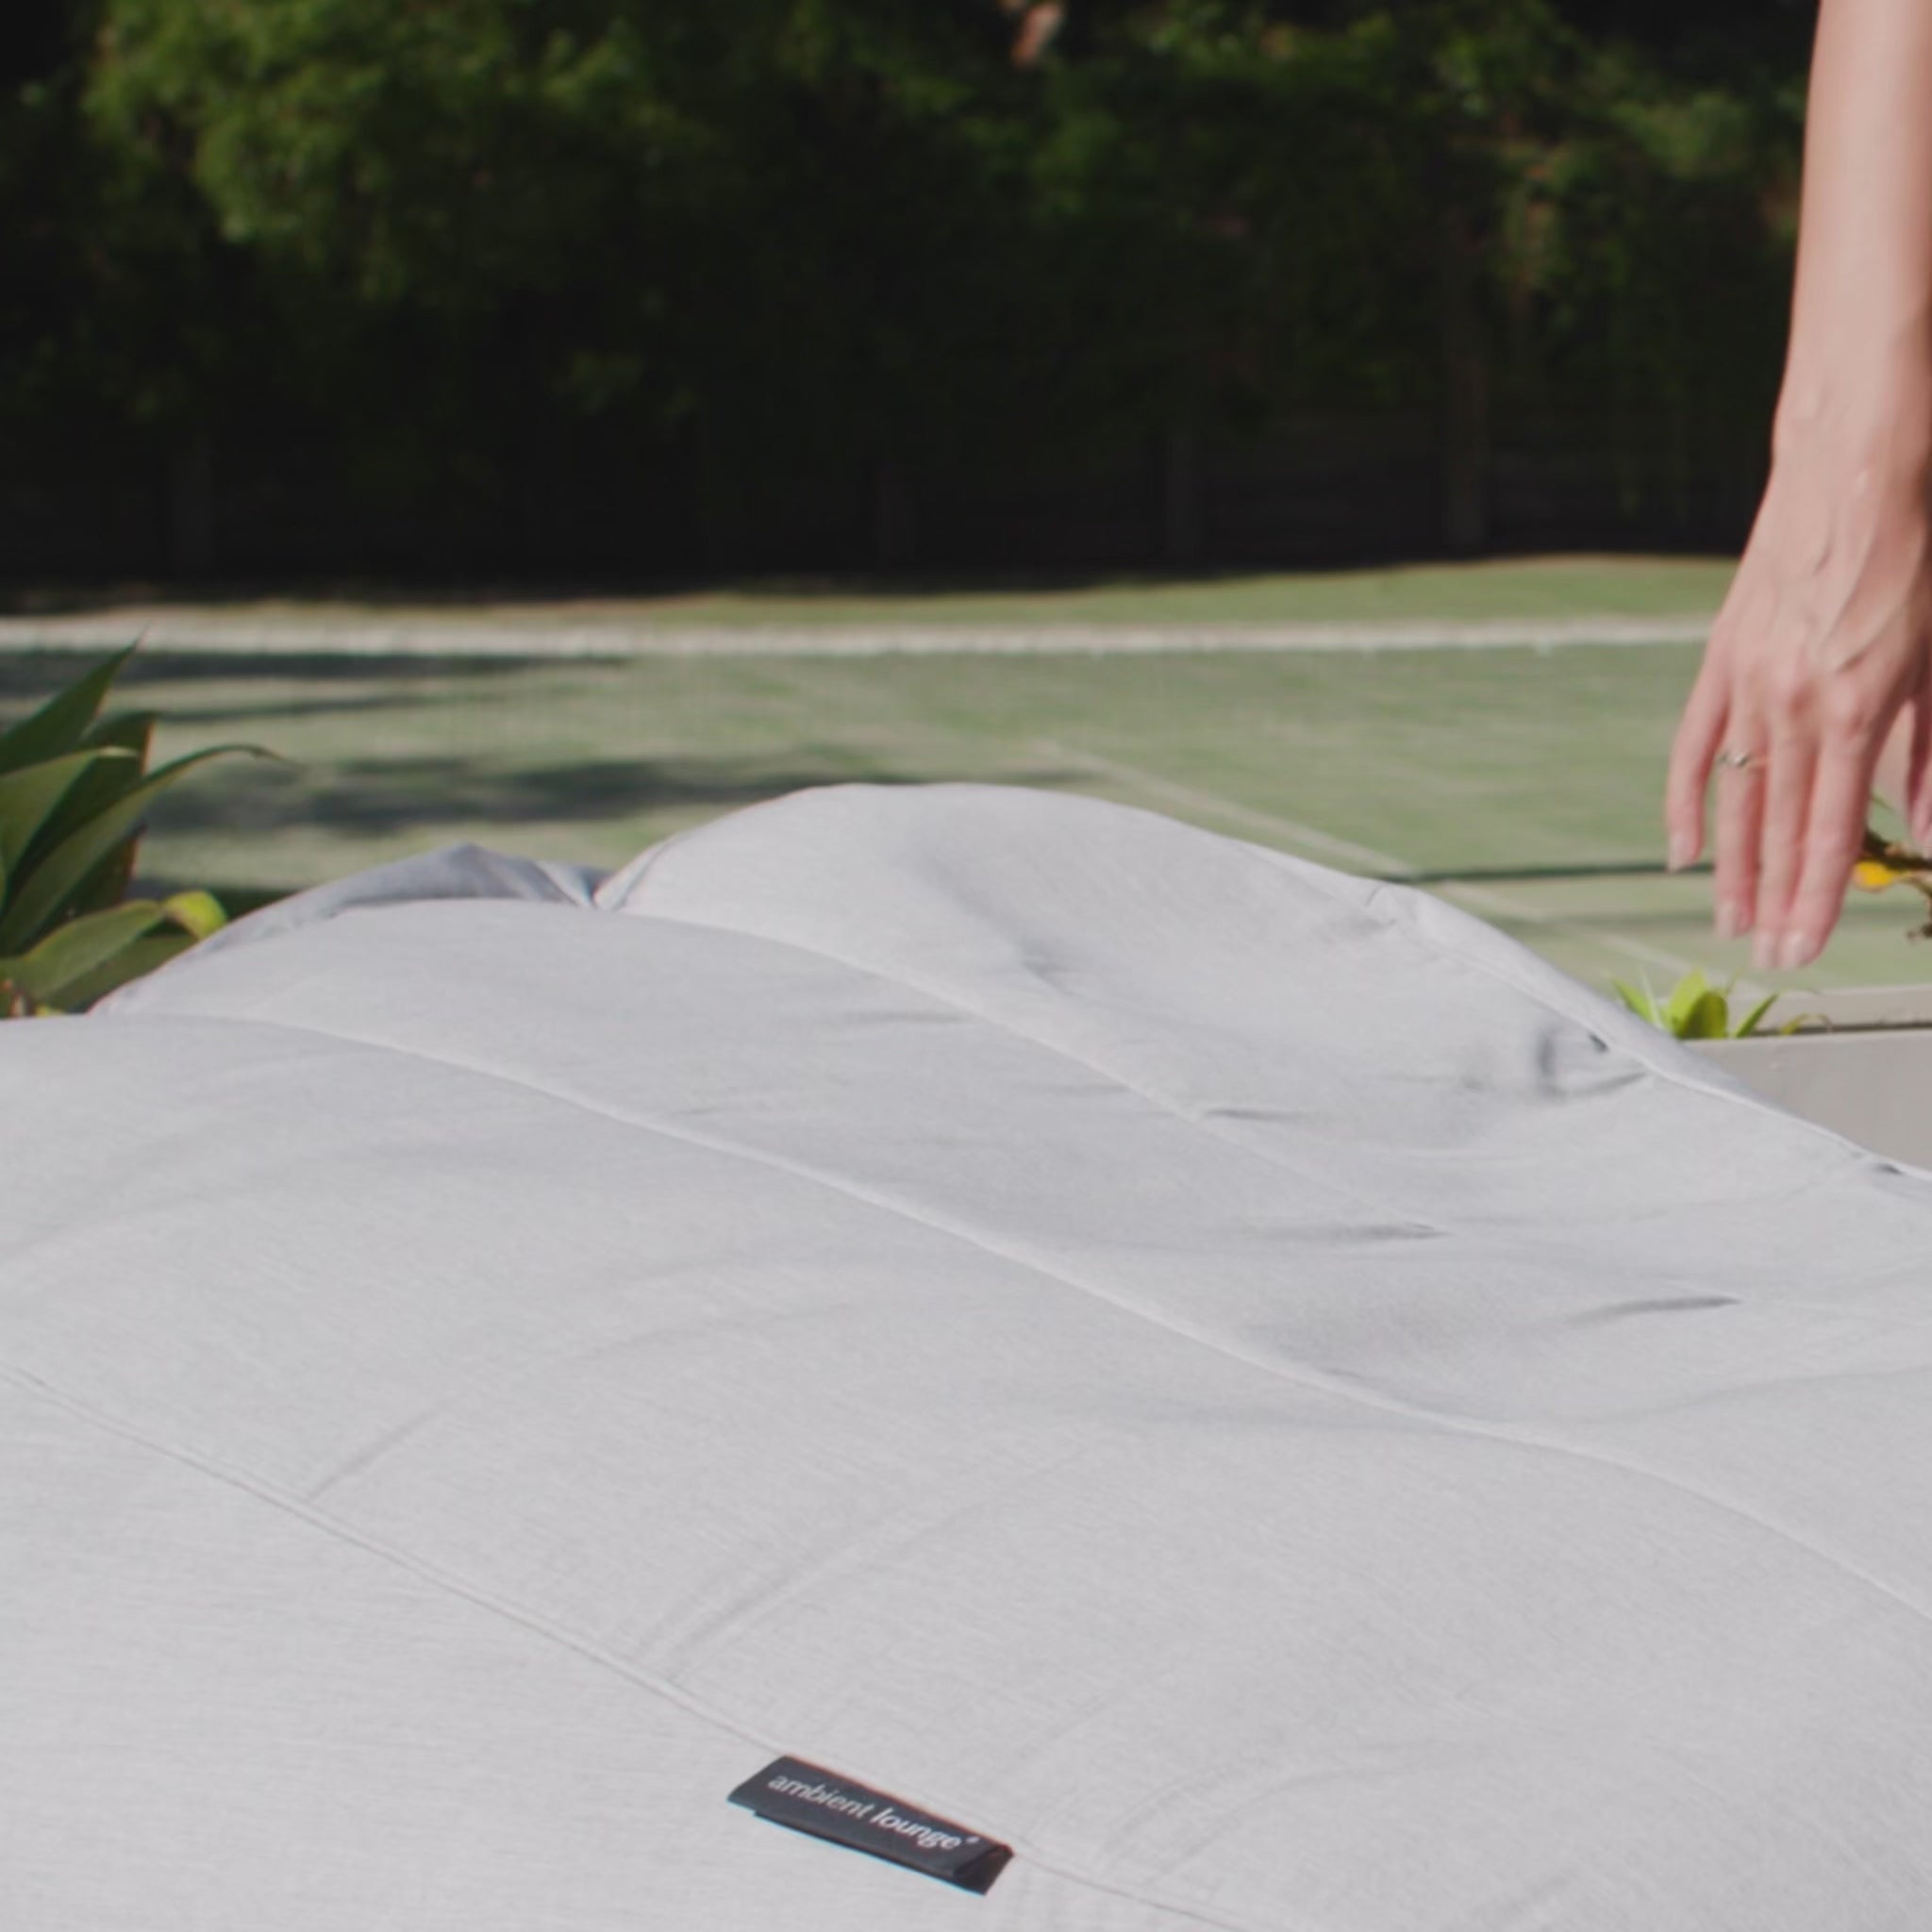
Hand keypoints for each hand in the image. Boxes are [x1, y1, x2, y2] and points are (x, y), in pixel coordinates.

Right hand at [1666, 421, 1931, 969]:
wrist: (1857, 465)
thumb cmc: (1915, 553)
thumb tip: (1924, 829)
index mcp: (1855, 707)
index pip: (1830, 831)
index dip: (1817, 899)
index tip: (1803, 950)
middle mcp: (1792, 704)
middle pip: (1776, 826)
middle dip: (1774, 900)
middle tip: (1768, 957)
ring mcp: (1748, 683)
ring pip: (1735, 795)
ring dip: (1732, 867)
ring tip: (1730, 920)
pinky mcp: (1722, 658)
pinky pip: (1694, 744)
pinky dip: (1686, 800)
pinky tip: (1683, 849)